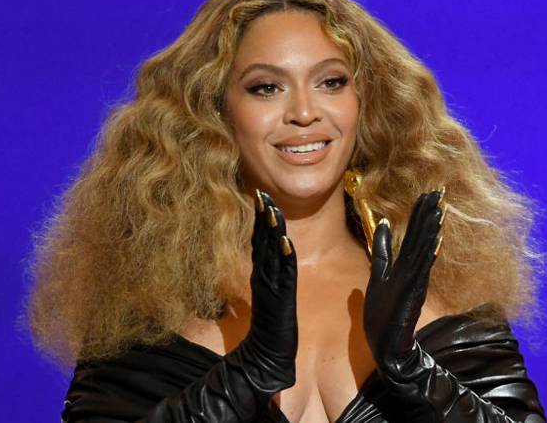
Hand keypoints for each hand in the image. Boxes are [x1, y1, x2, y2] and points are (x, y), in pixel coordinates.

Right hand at [242, 189, 298, 389]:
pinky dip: (284, 256)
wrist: (265, 352)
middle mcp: (262, 275)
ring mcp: (270, 285)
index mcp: (260, 273)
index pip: (259, 240)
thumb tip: (270, 257)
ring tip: (272, 208)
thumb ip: (267, 274)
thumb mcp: (268, 293)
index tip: (261, 195)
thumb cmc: (269, 324)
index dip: (260, 217)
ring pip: (270, 253)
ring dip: (271, 230)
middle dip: (263, 216)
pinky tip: (286, 241)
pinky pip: (284, 273)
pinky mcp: (281, 297)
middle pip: (262, 240)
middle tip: (262, 193)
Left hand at [364, 190, 444, 373]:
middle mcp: (412, 270)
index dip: (419, 213)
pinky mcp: (412, 293)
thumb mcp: (378, 274)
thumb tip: (385, 222)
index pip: (414, 233)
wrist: (386, 344)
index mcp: (404, 264)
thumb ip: (383, 250)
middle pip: (421, 236)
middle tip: (439, 190)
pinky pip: (421, 269)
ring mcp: (413, 281)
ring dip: (431, 229)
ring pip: (423, 249)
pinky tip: (435, 240)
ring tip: (439, 208)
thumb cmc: (383, 312)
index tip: (428, 193)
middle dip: (428, 213)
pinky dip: (428, 254)